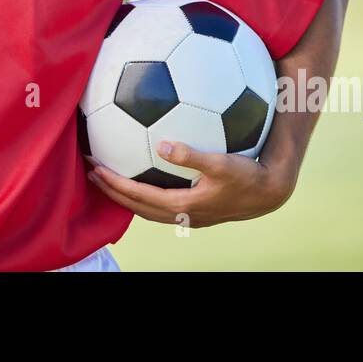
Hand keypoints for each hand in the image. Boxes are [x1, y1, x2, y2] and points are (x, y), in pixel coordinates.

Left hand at [83, 141, 296, 228]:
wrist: (270, 192)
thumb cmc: (248, 175)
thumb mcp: (221, 163)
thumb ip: (191, 155)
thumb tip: (163, 146)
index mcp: (183, 205)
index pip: (139, 196)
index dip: (115, 184)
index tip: (95, 169)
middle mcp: (182, 214)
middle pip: (137, 206)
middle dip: (112, 191)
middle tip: (91, 172)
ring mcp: (189, 215)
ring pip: (148, 208)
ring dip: (127, 194)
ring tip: (109, 176)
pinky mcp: (196, 209)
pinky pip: (161, 203)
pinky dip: (145, 192)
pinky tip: (144, 173)